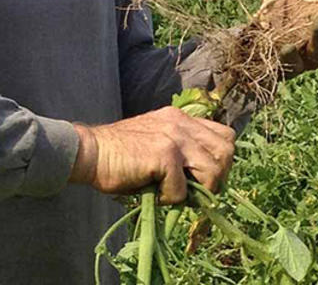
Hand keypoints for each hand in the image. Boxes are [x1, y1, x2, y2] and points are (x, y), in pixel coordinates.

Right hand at [69, 107, 234, 203]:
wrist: (91, 152)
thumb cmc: (121, 157)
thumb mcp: (157, 144)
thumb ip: (181, 152)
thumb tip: (205, 183)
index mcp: (181, 118)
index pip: (224, 135)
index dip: (220, 160)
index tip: (204, 179)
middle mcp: (182, 122)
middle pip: (227, 151)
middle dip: (216, 177)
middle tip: (194, 191)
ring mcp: (175, 136)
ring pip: (213, 171)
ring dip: (198, 191)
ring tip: (174, 193)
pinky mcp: (165, 153)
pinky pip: (183, 189)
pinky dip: (171, 199)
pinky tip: (154, 193)